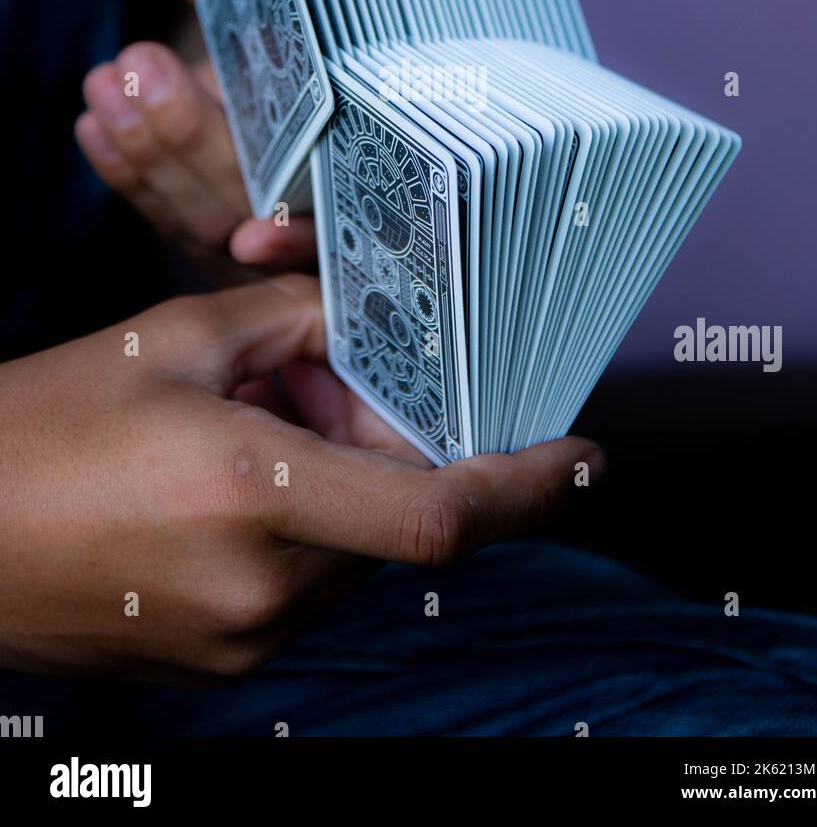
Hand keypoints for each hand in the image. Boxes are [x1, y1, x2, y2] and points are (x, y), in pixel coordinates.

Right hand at [0, 276, 603, 680]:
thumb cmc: (44, 426)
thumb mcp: (175, 340)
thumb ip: (296, 327)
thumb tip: (365, 335)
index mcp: (255, 498)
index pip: (439, 517)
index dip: (527, 487)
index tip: (584, 458)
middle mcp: (263, 591)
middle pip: (398, 522)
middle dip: (395, 453)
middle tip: (330, 392)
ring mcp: (241, 644)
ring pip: (354, 557)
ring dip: (342, 490)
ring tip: (256, 431)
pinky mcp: (219, 668)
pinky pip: (304, 591)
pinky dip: (302, 531)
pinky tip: (229, 484)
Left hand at [75, 0, 309, 272]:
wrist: (314, 134)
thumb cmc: (322, 84)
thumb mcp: (296, 44)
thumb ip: (252, 11)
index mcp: (351, 184)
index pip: (328, 222)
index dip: (289, 241)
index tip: (250, 240)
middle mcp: (308, 228)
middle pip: (246, 209)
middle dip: (188, 139)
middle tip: (142, 66)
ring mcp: (258, 251)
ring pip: (198, 219)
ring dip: (145, 150)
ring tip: (106, 81)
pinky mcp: (210, 247)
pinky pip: (165, 216)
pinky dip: (125, 173)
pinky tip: (91, 128)